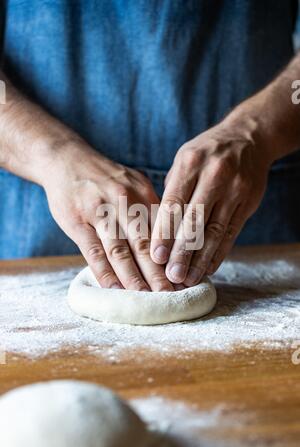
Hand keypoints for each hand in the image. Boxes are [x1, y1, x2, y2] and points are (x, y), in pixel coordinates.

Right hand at [43, 141, 173, 291]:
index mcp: (142, 193)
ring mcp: (99, 212)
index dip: (174, 254)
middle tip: (172, 295)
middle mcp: (123, 202)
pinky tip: (115, 290)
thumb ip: (151, 208)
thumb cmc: (105, 178)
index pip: (163, 229)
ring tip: (147, 299)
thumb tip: (172, 237)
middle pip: (144, 243)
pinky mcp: (78, 222)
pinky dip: (105, 273)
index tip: (184, 276)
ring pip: (120, 251)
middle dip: (159, 272)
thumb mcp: (133, 182)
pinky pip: (93, 252)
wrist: (66, 160)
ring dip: (134, 278)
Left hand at [150, 114, 272, 285]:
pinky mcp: (249, 202)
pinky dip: (219, 253)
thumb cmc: (206, 153)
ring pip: (214, 231)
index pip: (173, 204)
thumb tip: (156, 229)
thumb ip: (171, 191)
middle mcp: (214, 176)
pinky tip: (208, 268)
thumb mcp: (184, 161)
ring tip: (189, 279)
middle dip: (182, 253)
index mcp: (190, 164)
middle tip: (172, 276)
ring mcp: (235, 189)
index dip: (164, 234)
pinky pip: (231, 233)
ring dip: (201, 260)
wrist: (248, 138)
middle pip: (194, 222)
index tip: (156, 257)